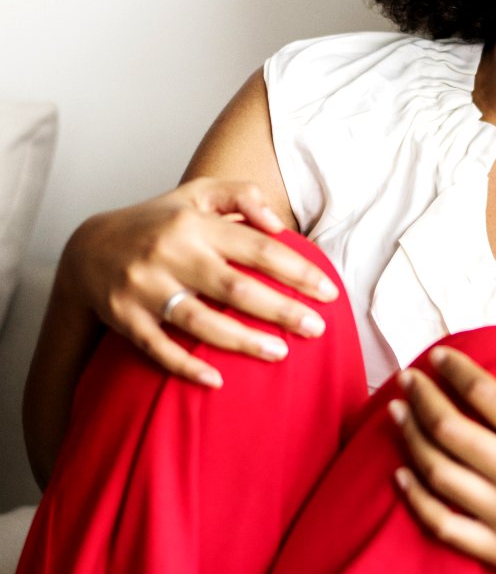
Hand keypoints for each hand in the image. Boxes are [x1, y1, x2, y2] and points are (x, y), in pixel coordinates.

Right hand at [61, 177, 338, 386]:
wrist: (87, 249)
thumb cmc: (160, 222)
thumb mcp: (199, 193)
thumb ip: (242, 196)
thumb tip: (279, 225)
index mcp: (196, 224)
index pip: (258, 249)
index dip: (297, 271)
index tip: (329, 292)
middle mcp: (171, 254)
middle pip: (236, 288)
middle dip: (281, 310)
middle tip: (318, 328)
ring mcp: (145, 289)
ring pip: (200, 322)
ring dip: (243, 342)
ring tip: (281, 354)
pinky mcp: (124, 318)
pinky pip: (158, 348)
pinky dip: (187, 366)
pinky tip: (218, 381)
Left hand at [389, 343, 495, 573]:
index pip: (484, 394)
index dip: (454, 370)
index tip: (439, 357)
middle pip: (450, 429)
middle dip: (422, 397)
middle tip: (408, 379)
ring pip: (438, 471)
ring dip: (410, 437)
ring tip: (398, 413)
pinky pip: (442, 523)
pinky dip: (415, 498)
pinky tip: (400, 474)